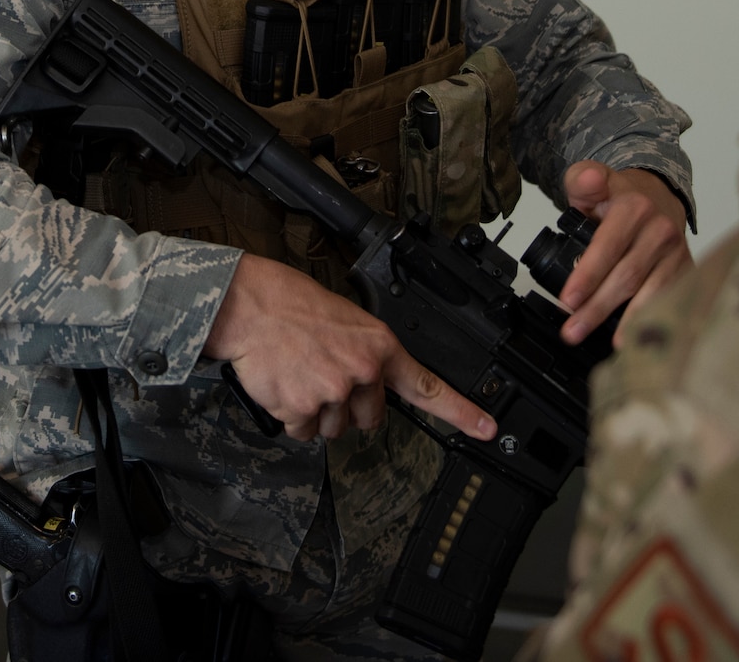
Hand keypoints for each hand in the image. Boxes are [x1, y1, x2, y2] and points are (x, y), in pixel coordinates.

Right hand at [203, 254, 498, 443]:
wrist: (251, 306)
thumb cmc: (293, 306)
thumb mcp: (348, 322)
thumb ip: (368, 355)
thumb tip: (372, 385)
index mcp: (379, 347)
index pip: (428, 386)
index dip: (462, 412)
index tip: (487, 428)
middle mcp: (362, 372)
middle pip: (369, 419)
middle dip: (349, 407)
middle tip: (325, 376)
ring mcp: (332, 393)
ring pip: (333, 428)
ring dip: (316, 411)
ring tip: (299, 373)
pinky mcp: (301, 409)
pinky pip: (303, 431)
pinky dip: (291, 416)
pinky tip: (284, 385)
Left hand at [556, 162, 692, 345]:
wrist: (658, 196)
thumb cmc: (619, 199)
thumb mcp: (591, 181)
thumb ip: (582, 180)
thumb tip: (588, 180)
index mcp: (634, 208)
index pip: (607, 247)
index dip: (587, 276)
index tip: (568, 300)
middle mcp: (660, 230)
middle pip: (627, 277)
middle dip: (597, 308)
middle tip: (572, 331)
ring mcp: (676, 253)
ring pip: (650, 293)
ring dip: (626, 323)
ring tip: (606, 343)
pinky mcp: (686, 270)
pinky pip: (668, 299)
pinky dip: (652, 320)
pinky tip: (638, 339)